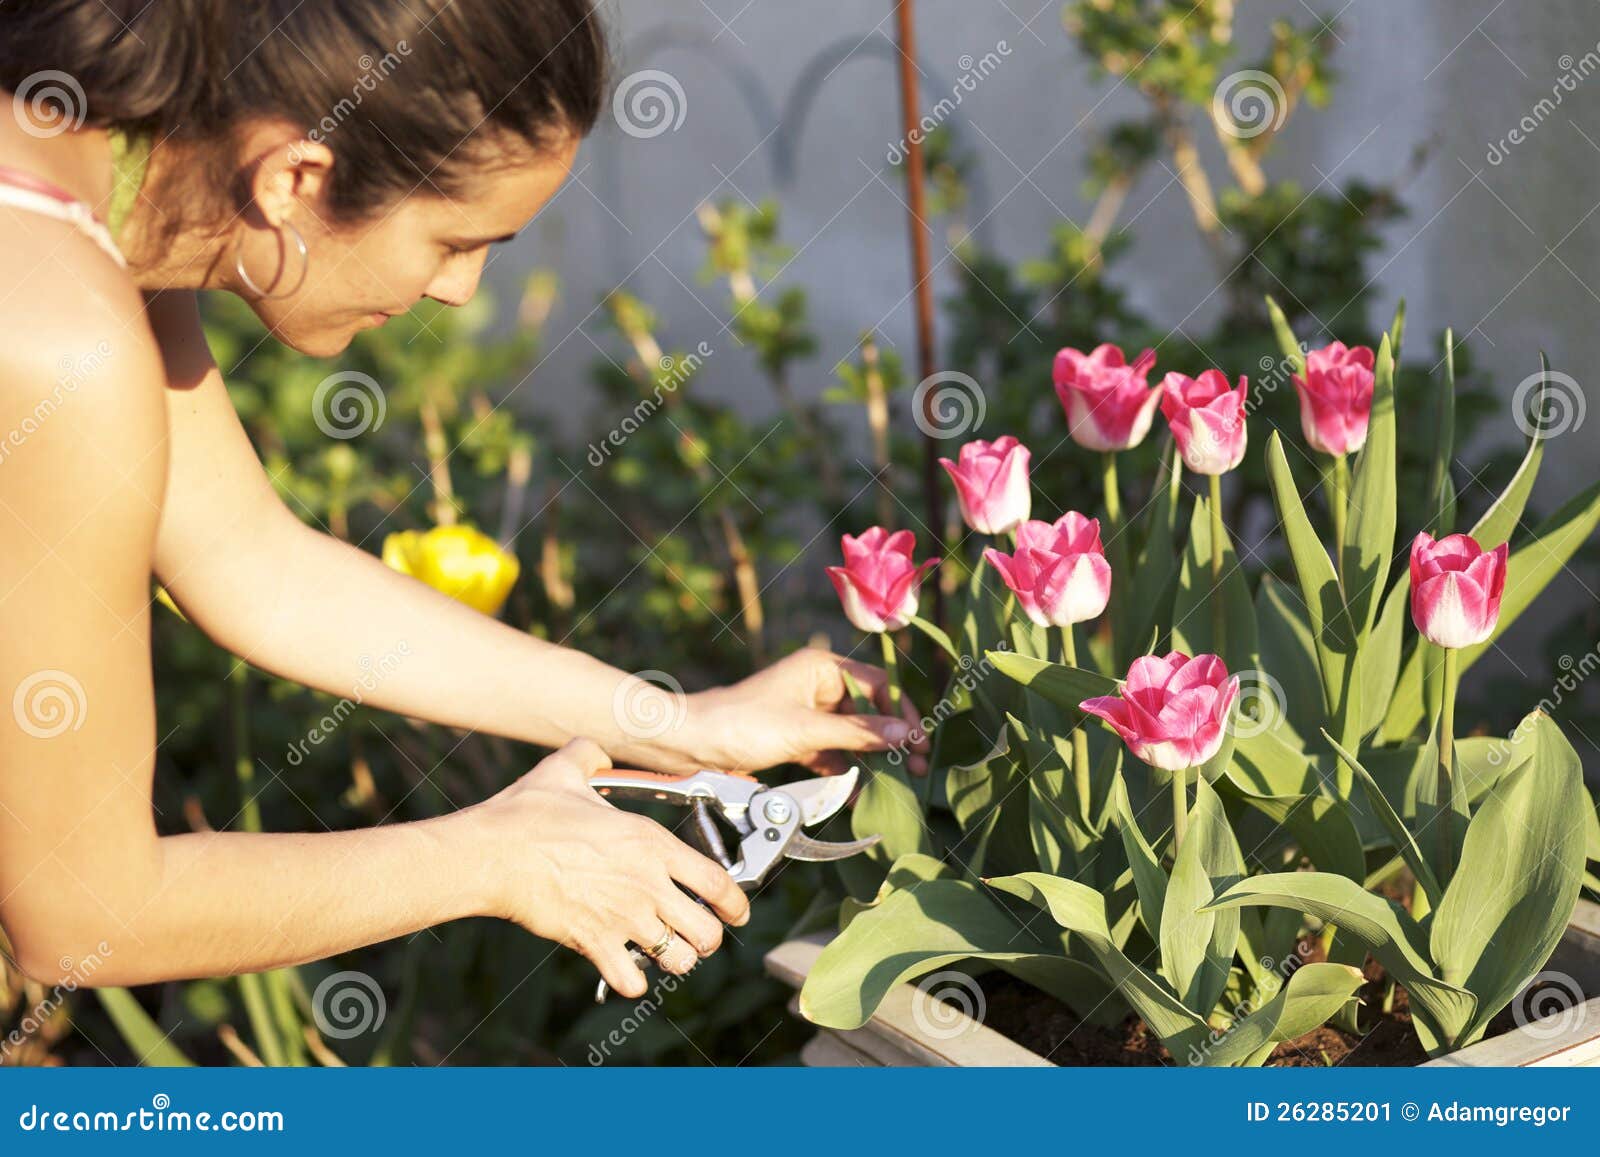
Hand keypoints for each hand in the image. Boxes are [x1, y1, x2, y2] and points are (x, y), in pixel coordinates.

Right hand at [473, 738, 749, 998]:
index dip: (736, 904)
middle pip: (708, 933)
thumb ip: (590, 754)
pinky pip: (631, 983)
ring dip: (673, 959)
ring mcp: (623, 918)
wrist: (491, 853)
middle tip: (693, 933)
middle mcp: (646, 884)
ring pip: (677, 961)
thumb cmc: (526, 814)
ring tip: (660, 949)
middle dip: (706, 938)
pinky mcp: (593, 944)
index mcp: (650, 843)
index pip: (719, 883)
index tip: (736, 913)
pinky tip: (624, 965)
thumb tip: (593, 750)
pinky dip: (632, 981)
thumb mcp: (566, 769)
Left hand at [688, 647, 930, 775]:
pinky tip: (860, 792)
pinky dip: (845, 770)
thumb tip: (906, 732)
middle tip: (918, 764)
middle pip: (868, 710)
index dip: (901, 711)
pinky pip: (832, 752)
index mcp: (822, 668)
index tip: (920, 739)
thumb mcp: (807, 730)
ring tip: (897, 781)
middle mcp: (818, 685)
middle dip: (892, 738)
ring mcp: (808, 713)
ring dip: (872, 758)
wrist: (693, 745)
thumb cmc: (744, 724)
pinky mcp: (797, 738)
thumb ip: (859, 732)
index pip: (876, 685)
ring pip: (852, 734)